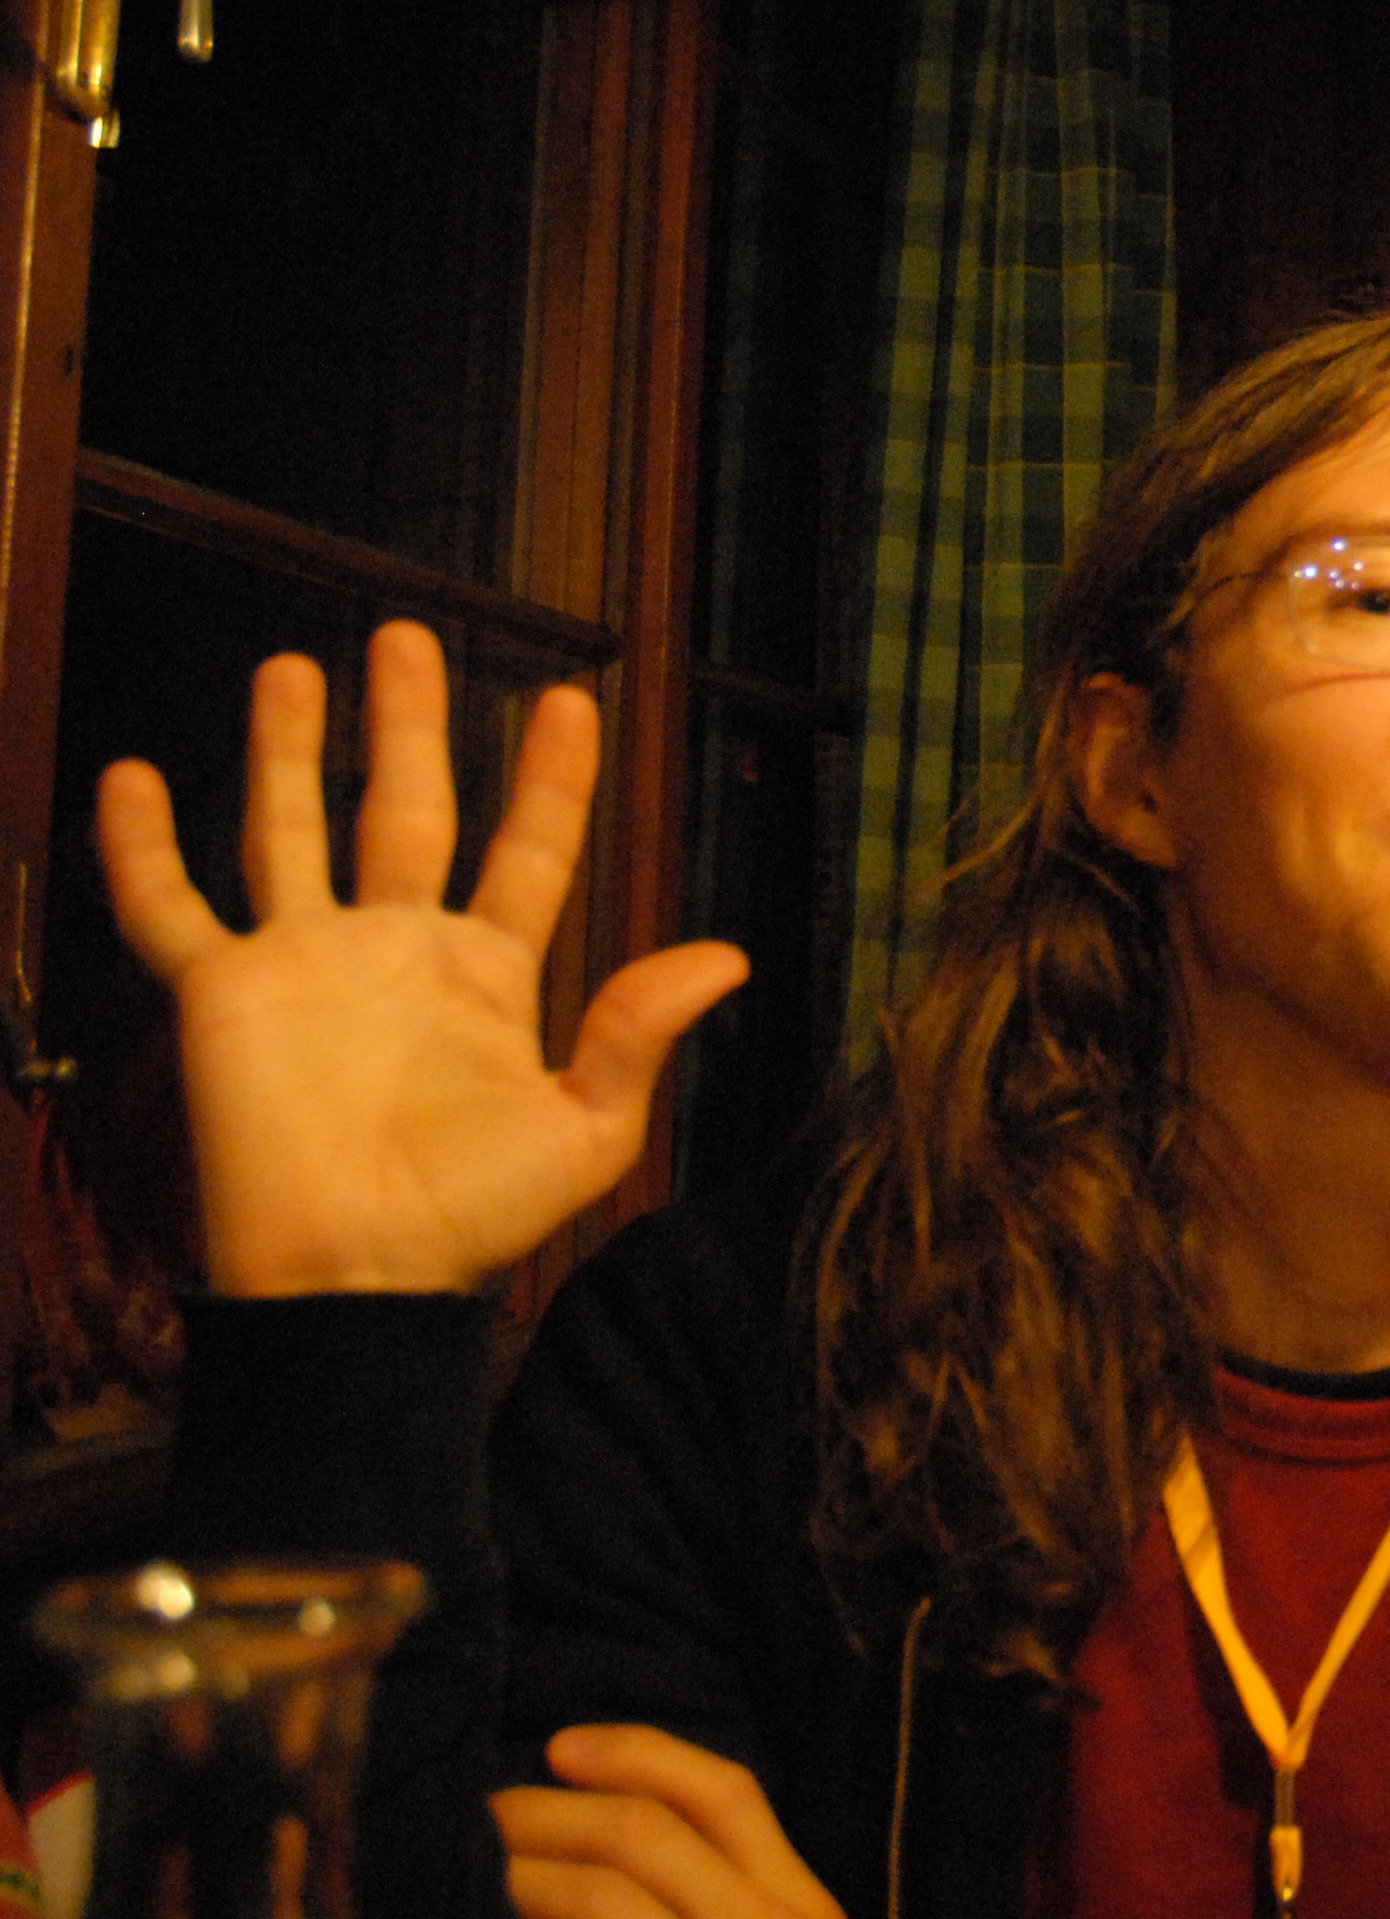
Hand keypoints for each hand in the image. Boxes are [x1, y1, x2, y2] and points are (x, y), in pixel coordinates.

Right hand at [93, 621, 746, 1295]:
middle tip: (408, 636)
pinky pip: (167, 908)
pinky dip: (140, 846)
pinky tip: (130, 774)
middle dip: (409, 724)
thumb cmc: (473, 1220)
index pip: (528, 850)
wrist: (356, 1282)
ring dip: (287, 749)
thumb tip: (730, 954)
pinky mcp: (222, 996)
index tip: (569, 699)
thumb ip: (642, 1033)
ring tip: (293, 667)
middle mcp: (396, 952)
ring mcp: (306, 965)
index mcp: (489, 975)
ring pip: (289, 829)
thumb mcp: (589, 1130)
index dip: (551, 779)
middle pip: (405, 808)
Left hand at [495, 1726, 843, 1918]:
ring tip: (472, 1867)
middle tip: (480, 1812)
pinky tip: (498, 1915)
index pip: (724, 1794)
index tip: (558, 1745)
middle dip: (548, 1814)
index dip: (635, 1755)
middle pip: (649, 1835)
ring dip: (522, 1874)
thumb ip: (709, 1894)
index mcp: (794, 1903)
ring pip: (602, 1897)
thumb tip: (599, 1822)